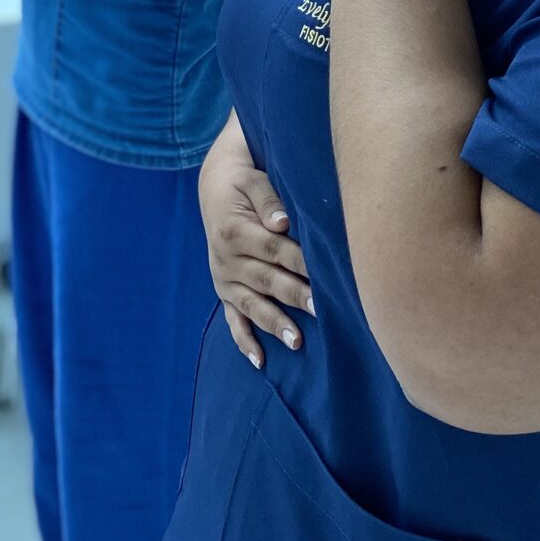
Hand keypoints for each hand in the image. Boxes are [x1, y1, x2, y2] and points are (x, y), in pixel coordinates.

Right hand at [200, 140, 311, 368]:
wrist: (214, 186)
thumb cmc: (243, 182)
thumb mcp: (252, 179)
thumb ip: (267, 198)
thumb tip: (282, 222)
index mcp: (233, 230)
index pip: (273, 249)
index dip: (299, 261)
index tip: (325, 274)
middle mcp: (225, 258)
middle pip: (266, 279)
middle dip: (294, 295)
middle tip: (321, 309)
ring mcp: (223, 278)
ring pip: (251, 304)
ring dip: (273, 323)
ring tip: (296, 341)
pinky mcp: (224, 291)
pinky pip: (233, 319)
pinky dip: (244, 341)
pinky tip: (259, 361)